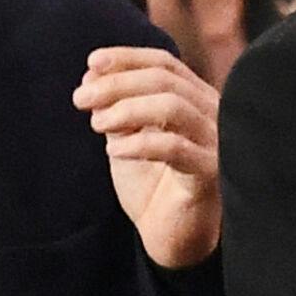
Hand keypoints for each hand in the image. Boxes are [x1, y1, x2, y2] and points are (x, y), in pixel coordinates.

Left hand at [72, 47, 220, 269]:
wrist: (169, 238)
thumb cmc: (151, 185)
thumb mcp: (126, 138)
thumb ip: (115, 107)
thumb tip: (91, 73)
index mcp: (194, 99)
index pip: (164, 64)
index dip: (127, 58)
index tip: (91, 63)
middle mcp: (211, 113)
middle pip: (165, 80)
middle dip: (117, 84)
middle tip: (80, 98)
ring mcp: (215, 141)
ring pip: (173, 106)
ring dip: (127, 109)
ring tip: (96, 124)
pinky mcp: (211, 173)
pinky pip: (176, 148)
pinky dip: (140, 144)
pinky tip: (113, 152)